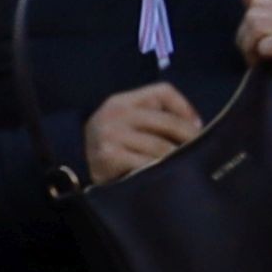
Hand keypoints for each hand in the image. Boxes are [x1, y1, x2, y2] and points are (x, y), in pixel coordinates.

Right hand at [81, 79, 201, 183]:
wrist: (70, 176)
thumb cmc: (109, 153)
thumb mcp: (126, 128)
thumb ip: (154, 121)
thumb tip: (197, 127)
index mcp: (120, 101)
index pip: (162, 91)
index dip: (185, 107)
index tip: (198, 127)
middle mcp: (114, 113)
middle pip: (166, 121)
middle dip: (188, 139)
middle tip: (202, 154)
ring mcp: (110, 134)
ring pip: (160, 146)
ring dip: (177, 160)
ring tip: (186, 169)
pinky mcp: (109, 156)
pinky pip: (146, 164)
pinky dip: (160, 172)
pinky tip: (165, 179)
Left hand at [237, 0, 271, 103]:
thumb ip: (259, 6)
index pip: (258, 1)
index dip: (251, 23)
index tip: (263, 42)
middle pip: (254, 12)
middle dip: (248, 36)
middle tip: (261, 53)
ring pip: (255, 24)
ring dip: (251, 46)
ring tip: (264, 58)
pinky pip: (265, 42)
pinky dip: (260, 54)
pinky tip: (269, 63)